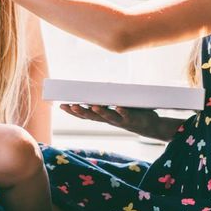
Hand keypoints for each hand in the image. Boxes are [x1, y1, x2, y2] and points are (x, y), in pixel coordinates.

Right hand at [59, 104, 182, 140]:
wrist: (149, 125)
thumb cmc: (131, 112)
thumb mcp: (118, 102)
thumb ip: (110, 95)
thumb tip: (105, 84)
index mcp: (103, 116)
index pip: (85, 115)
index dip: (73, 112)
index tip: (62, 105)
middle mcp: (109, 120)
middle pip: (93, 117)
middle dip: (81, 112)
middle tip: (71, 106)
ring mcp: (120, 120)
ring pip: (108, 117)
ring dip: (100, 112)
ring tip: (93, 106)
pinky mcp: (132, 119)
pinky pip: (126, 115)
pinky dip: (121, 111)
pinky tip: (117, 107)